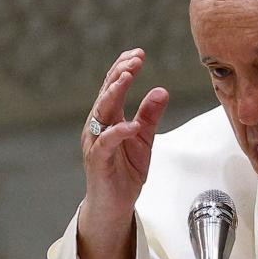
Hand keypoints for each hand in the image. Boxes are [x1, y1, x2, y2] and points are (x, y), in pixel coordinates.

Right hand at [81, 48, 169, 226]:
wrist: (114, 205)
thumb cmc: (125, 172)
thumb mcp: (144, 139)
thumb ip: (150, 115)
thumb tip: (161, 90)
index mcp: (109, 118)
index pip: (113, 86)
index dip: (124, 68)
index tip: (139, 53)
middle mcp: (98, 125)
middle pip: (106, 93)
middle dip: (119, 73)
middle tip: (135, 59)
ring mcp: (96, 142)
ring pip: (101, 112)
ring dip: (113, 94)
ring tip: (127, 78)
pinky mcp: (98, 160)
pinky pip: (107, 143)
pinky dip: (118, 132)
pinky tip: (131, 124)